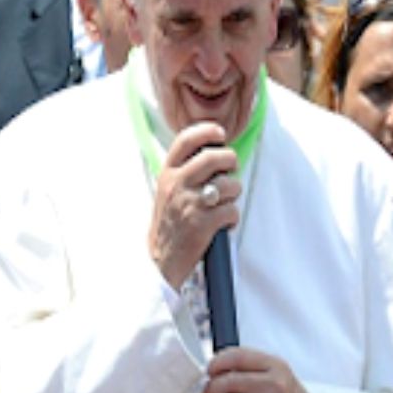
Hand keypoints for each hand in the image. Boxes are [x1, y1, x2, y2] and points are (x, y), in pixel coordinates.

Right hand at [147, 123, 239, 289]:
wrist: (160, 261)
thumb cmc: (169, 225)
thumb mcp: (168, 191)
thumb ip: (186, 170)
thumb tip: (215, 152)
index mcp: (168, 174)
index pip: (186, 139)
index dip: (207, 131)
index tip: (220, 134)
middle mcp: (177, 185)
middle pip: (215, 157)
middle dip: (231, 162)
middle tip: (231, 170)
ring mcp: (189, 203)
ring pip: (229, 184)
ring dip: (233, 195)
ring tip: (223, 205)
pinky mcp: (202, 224)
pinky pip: (231, 211)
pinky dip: (232, 219)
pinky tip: (222, 224)